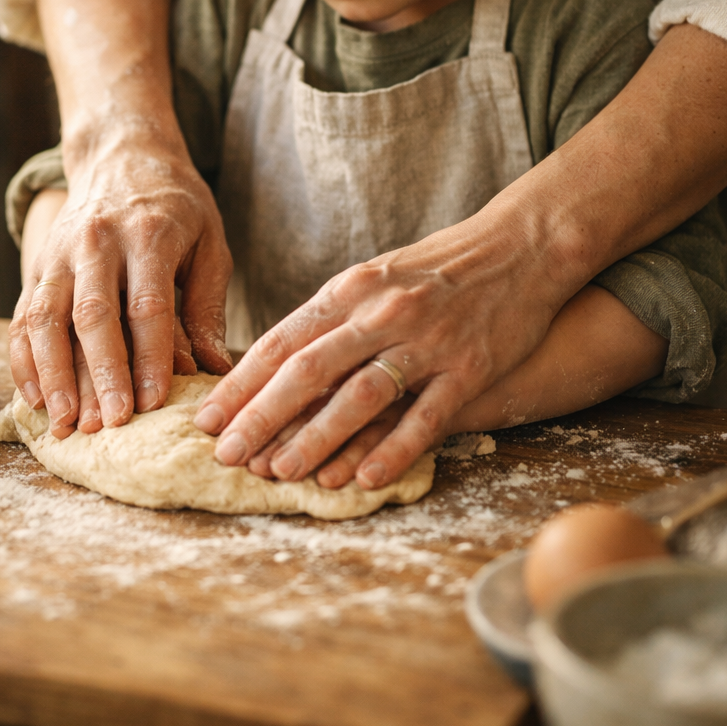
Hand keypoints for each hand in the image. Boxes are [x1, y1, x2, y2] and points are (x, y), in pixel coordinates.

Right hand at [9, 138, 233, 439]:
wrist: (122, 155)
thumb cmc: (176, 207)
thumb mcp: (210, 242)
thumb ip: (208, 306)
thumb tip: (214, 369)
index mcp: (149, 233)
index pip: (148, 305)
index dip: (151, 357)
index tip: (156, 402)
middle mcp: (97, 241)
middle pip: (93, 315)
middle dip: (100, 374)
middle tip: (109, 424)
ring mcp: (60, 253)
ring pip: (45, 318)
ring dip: (53, 375)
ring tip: (65, 423)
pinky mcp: (37, 265)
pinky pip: (22, 317)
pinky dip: (24, 361)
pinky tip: (35, 400)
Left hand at [194, 198, 564, 489]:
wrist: (521, 245)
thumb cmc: (439, 267)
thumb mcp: (376, 277)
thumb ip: (333, 318)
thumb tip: (277, 363)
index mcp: (351, 288)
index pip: (282, 340)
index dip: (241, 383)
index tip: (206, 418)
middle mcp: (382, 312)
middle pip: (309, 370)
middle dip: (261, 416)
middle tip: (225, 455)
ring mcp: (427, 341)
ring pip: (361, 396)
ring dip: (316, 438)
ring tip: (279, 473)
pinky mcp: (469, 367)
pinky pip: (426, 417)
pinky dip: (392, 450)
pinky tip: (362, 480)